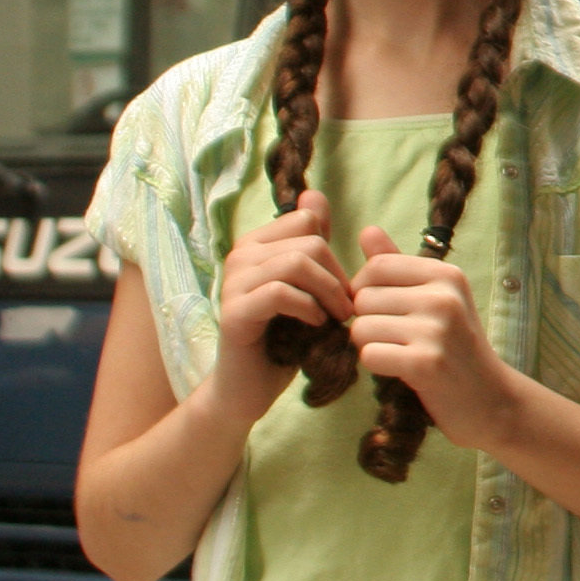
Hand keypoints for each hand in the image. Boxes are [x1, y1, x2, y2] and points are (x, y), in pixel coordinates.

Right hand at [212, 190, 345, 419]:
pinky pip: (280, 292)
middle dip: (338, 276)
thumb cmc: (287, 336)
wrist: (251, 386)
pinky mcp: (233, 312)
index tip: (342, 287)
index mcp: (257, 244)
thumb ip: (313, 242)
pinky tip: (316, 324)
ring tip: (337, 317)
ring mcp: (232, 283)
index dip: (335, 252)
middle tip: (346, 308)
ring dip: (328, 292)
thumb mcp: (308, 286)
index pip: (307, 219)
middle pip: (309, 241)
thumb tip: (314, 194)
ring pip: (296, 262)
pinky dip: (307, 307)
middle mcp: (240, 256)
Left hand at [349, 227, 528, 453]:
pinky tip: (401, 370)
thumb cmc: (455, 347)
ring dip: (370, 346)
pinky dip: (377, 366)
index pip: (376, 267)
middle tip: (397, 339)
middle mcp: (444, 296)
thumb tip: (366, 231)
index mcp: (446, 275)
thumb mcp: (435, 298)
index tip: (385, 311)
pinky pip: (369, 355)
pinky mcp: (426, 363)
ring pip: (361, 328)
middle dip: (368, 321)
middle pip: (363, 298)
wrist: (491, 400)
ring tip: (400, 353)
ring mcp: (437, 330)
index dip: (366, 291)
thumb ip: (397, 265)